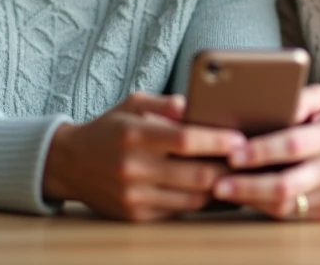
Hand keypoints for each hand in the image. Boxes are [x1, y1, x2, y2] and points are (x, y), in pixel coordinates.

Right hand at [43, 92, 246, 221]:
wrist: (70, 164)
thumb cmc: (110, 128)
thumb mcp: (133, 103)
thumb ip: (167, 103)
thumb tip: (200, 104)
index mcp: (135, 135)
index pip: (185, 140)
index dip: (217, 141)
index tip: (241, 138)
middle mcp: (133, 168)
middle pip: (195, 175)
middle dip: (227, 169)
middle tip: (250, 160)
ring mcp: (134, 196)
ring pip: (192, 199)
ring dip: (219, 189)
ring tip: (239, 176)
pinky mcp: (135, 216)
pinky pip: (179, 211)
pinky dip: (200, 201)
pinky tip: (214, 190)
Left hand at [211, 84, 319, 220]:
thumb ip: (298, 97)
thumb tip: (268, 101)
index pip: (294, 144)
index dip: (262, 151)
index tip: (234, 154)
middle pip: (288, 184)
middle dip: (249, 185)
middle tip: (219, 183)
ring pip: (286, 206)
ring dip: (251, 199)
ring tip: (223, 189)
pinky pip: (290, 215)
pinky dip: (263, 207)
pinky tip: (244, 196)